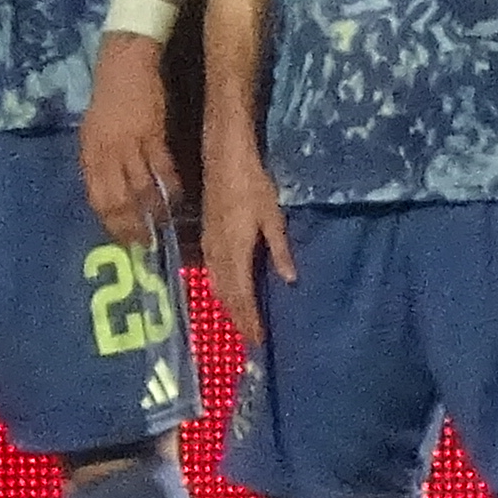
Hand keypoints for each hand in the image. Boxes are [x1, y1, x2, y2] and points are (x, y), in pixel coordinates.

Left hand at [79, 33, 178, 248]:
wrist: (124, 64)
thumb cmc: (108, 100)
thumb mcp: (93, 133)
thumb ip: (101, 162)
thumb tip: (112, 194)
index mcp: (89, 153)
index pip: (97, 197)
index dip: (110, 222)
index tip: (123, 239)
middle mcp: (106, 152)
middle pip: (118, 199)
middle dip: (131, 224)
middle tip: (146, 241)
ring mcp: (129, 143)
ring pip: (141, 187)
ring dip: (153, 210)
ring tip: (163, 225)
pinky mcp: (152, 133)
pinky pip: (161, 168)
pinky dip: (169, 186)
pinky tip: (176, 198)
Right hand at [204, 132, 291, 358]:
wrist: (224, 157)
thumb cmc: (252, 183)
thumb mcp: (272, 216)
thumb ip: (280, 250)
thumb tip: (290, 281)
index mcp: (235, 252)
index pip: (241, 296)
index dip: (250, 319)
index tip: (259, 340)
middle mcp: (218, 254)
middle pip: (226, 296)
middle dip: (238, 319)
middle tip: (251, 340)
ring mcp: (209, 246)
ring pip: (217, 287)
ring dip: (228, 308)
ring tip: (240, 323)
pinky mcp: (206, 238)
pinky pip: (212, 274)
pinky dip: (221, 291)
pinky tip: (227, 294)